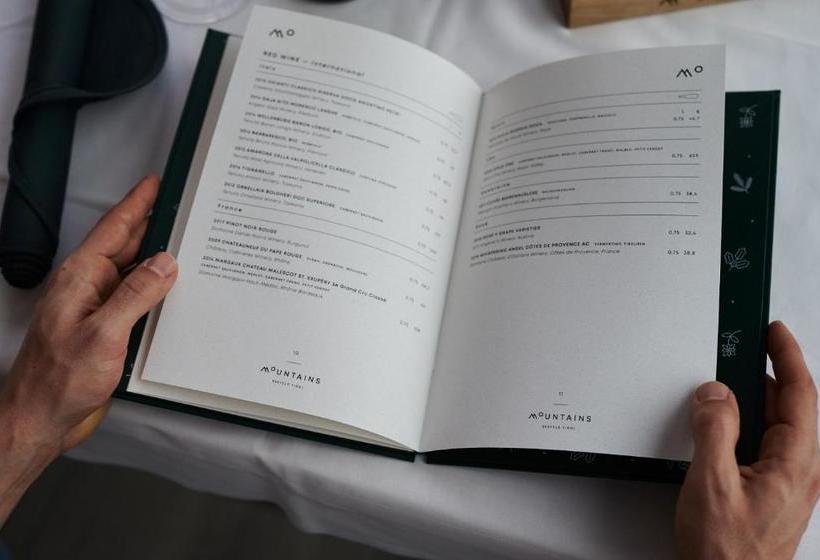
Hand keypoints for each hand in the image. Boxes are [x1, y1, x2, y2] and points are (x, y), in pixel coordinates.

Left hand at [0, 175, 176, 523]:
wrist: (41, 420)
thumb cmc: (60, 381)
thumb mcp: (104, 334)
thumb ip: (136, 295)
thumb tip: (165, 262)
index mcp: (81, 278)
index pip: (114, 230)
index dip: (137, 204)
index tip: (156, 183)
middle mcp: (89, 288)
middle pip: (126, 247)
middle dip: (154, 224)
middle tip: (184, 208)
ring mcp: (98, 308)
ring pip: (134, 273)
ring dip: (159, 258)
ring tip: (188, 242)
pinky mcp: (107, 329)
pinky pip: (136, 299)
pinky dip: (157, 289)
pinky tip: (175, 288)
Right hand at [676, 321, 819, 558]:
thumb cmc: (727, 553)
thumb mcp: (712, 484)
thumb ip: (715, 431)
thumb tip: (716, 393)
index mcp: (796, 464)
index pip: (799, 395)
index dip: (787, 357)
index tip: (773, 332)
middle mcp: (798, 471)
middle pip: (789, 407)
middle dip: (766, 373)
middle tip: (743, 348)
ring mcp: (786, 483)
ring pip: (773, 426)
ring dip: (752, 400)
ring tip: (725, 383)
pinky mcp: (770, 491)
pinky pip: (761, 444)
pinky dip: (743, 423)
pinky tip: (721, 424)